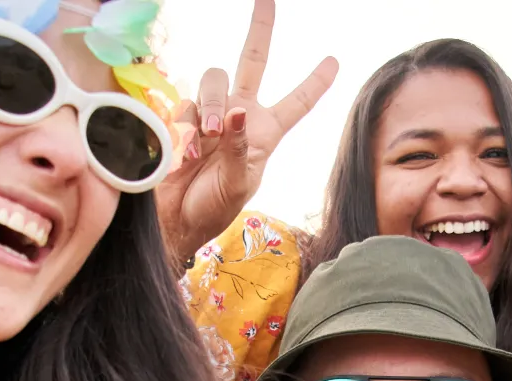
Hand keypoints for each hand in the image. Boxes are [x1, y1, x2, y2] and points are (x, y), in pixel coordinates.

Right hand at [154, 0, 337, 262]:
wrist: (177, 221)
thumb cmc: (215, 208)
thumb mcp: (239, 183)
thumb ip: (239, 146)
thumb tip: (236, 112)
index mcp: (266, 132)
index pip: (297, 102)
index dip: (315, 82)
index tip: (334, 61)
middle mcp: (240, 115)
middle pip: (253, 61)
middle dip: (260, 28)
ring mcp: (210, 113)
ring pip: (214, 80)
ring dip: (211, 104)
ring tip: (207, 137)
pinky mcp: (181, 117)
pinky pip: (186, 105)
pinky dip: (187, 128)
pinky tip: (188, 153)